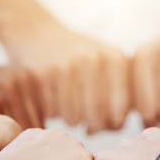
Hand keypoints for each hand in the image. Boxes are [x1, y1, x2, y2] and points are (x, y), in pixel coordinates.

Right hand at [3, 21, 129, 132]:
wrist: (38, 33)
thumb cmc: (78, 59)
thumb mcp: (106, 66)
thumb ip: (120, 95)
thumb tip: (117, 125)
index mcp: (116, 60)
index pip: (121, 110)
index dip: (113, 124)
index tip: (106, 123)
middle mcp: (95, 60)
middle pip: (98, 118)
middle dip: (92, 126)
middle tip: (86, 122)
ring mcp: (69, 66)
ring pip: (74, 119)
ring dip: (71, 120)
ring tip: (70, 108)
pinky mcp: (45, 73)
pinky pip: (53, 112)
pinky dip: (52, 112)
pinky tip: (53, 99)